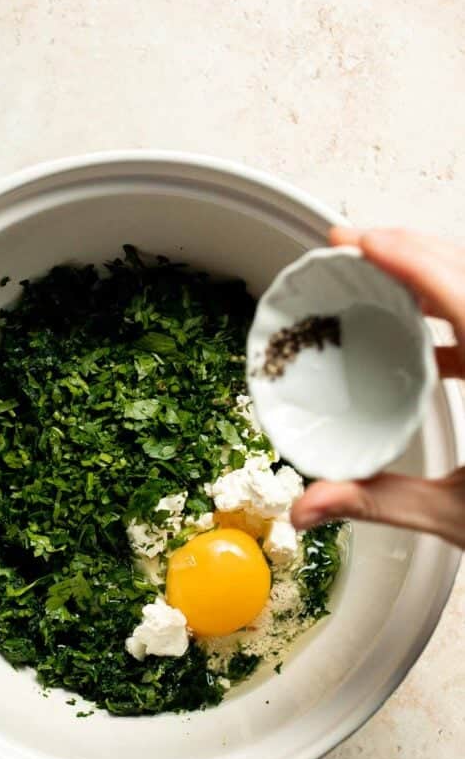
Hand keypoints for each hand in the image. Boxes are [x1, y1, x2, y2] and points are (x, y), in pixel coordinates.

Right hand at [291, 227, 464, 548]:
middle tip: (357, 245)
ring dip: (432, 271)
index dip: (410, 260)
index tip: (364, 242)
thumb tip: (309, 506)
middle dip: (411, 249)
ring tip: (381, 271)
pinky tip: (426, 332)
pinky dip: (453, 307)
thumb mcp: (457, 516)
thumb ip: (380, 502)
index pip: (462, 297)